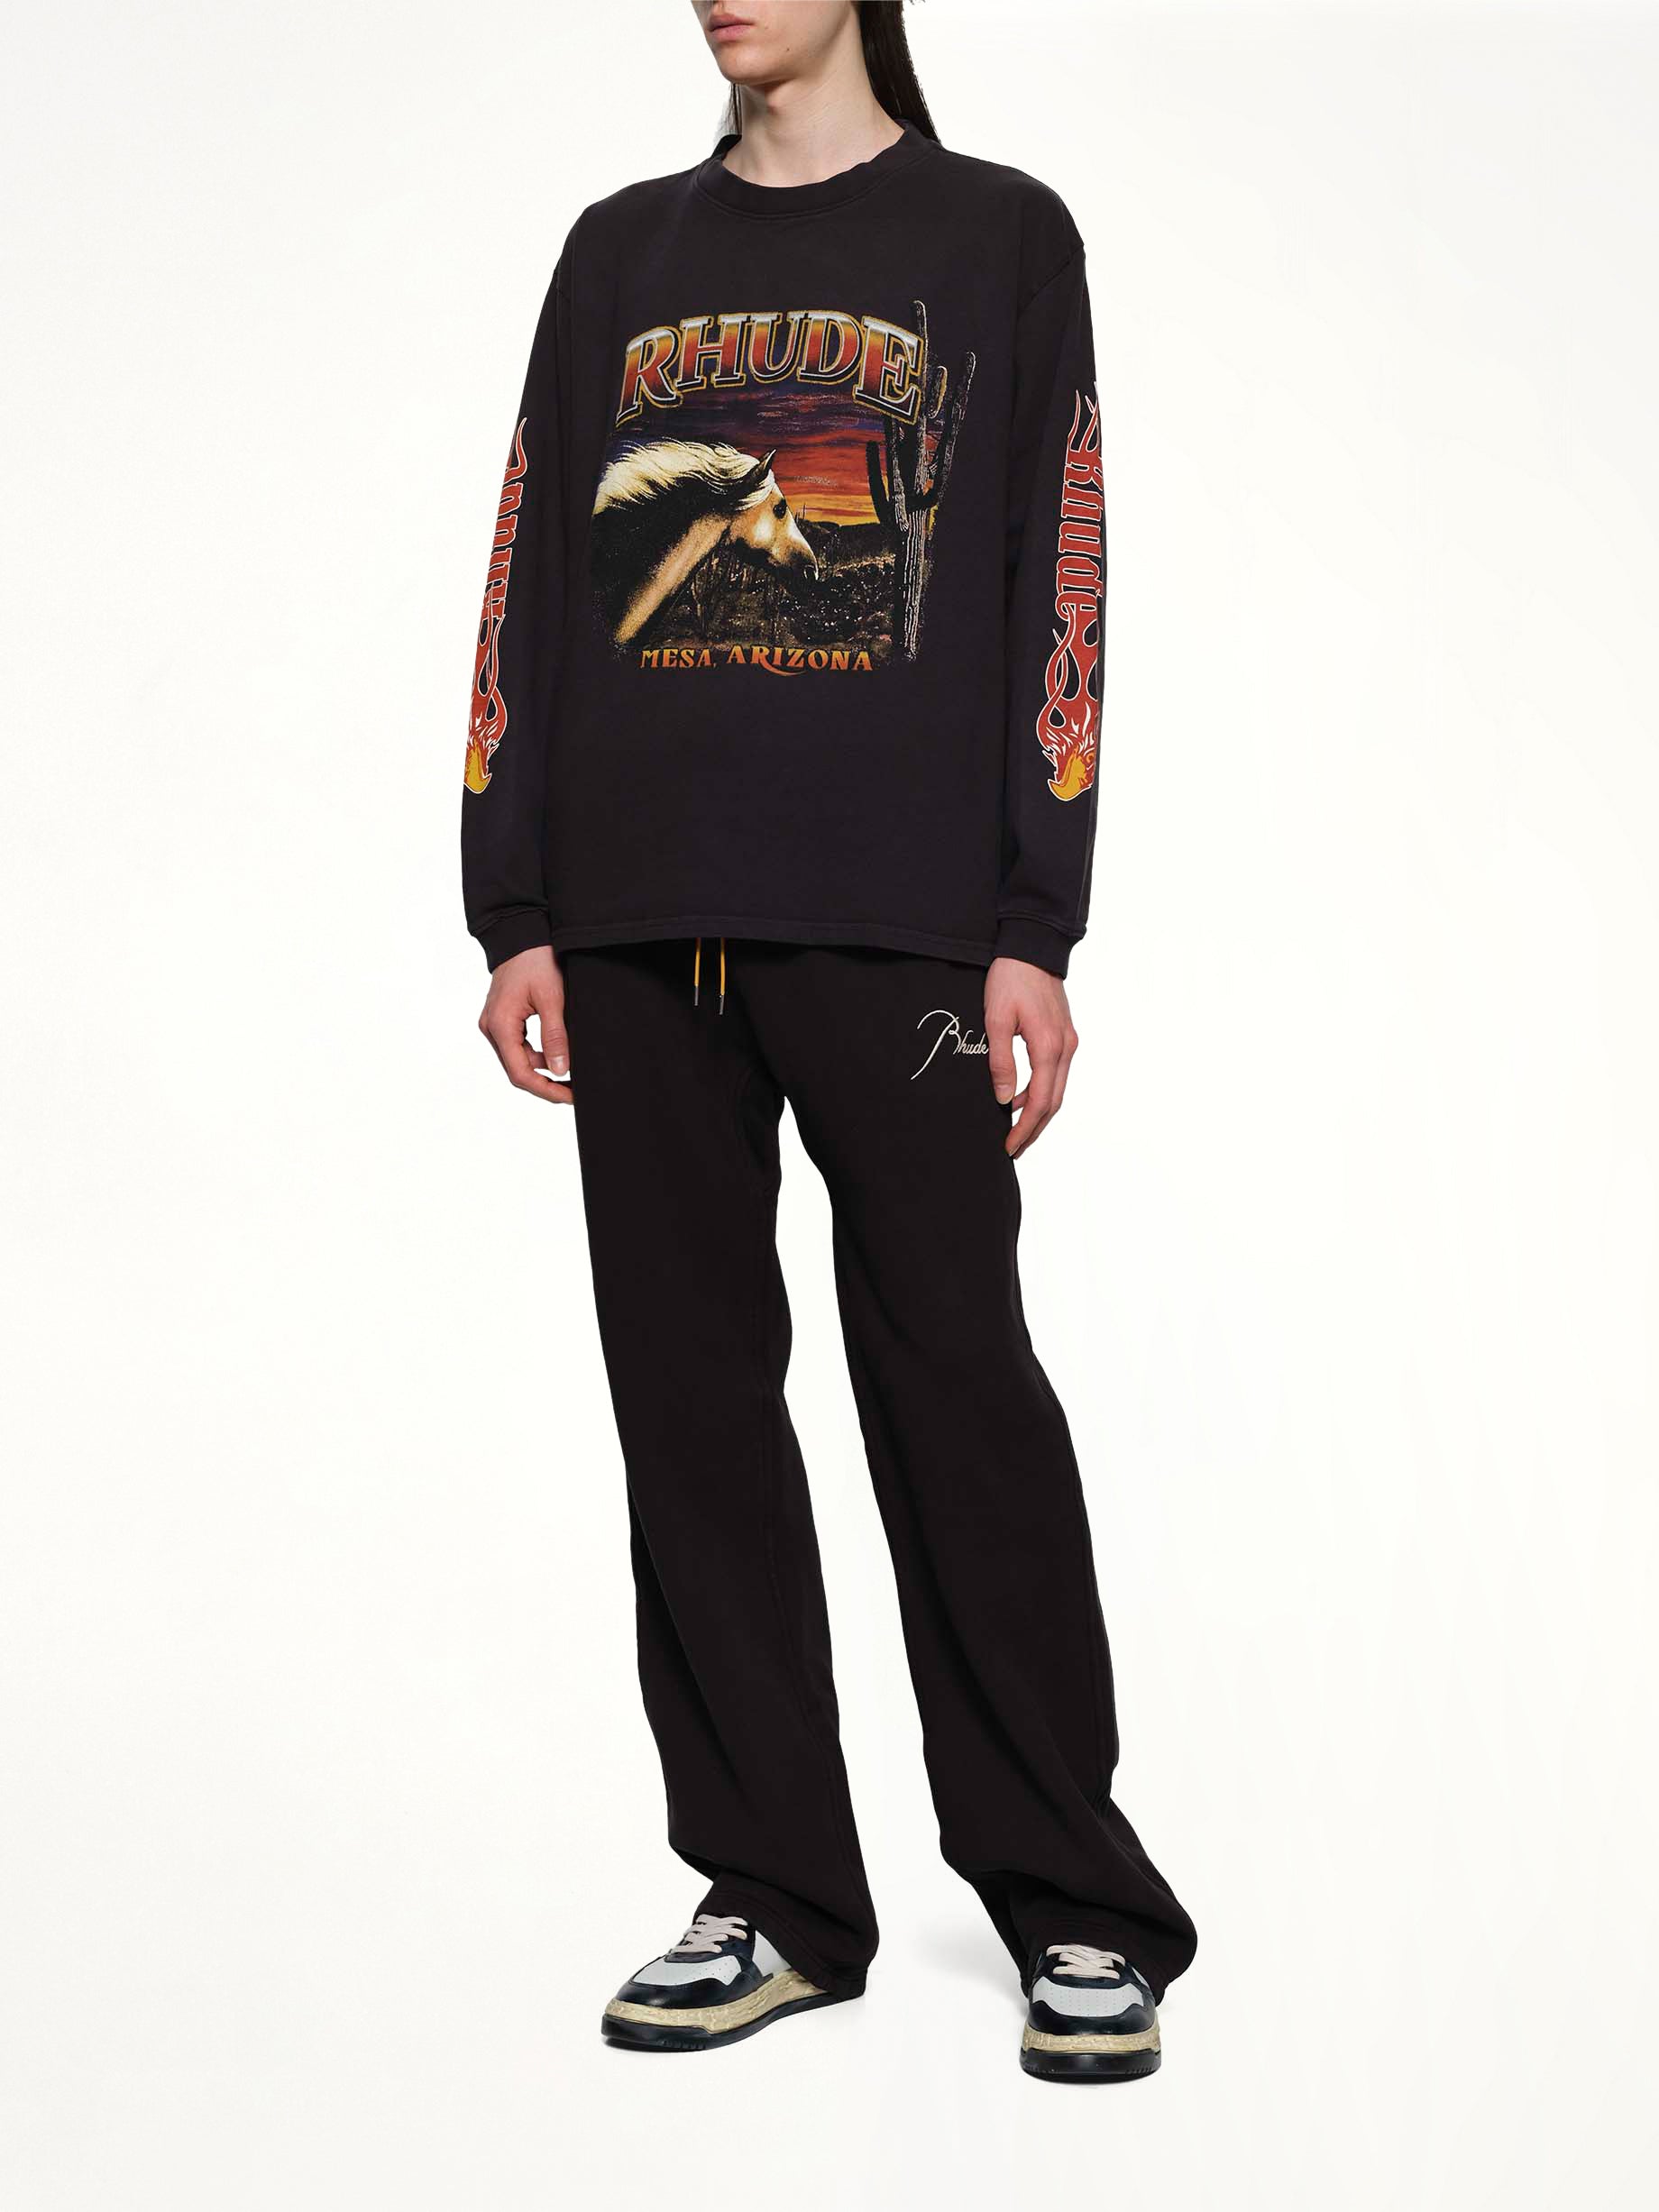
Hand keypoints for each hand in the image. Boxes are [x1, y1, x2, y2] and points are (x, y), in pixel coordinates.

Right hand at [478, 945, 571, 1103]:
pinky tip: (558, 1054)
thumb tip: (560, 1070)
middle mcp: (491, 1027)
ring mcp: (494, 1024)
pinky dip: (538, 1054)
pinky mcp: (502, 1019)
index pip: (520, 1073)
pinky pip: (519, 1046)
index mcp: (500, 1025)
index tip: (570, 1097)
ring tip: (572, 1074)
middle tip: (574, 1090)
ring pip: (519, 1059)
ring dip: (543, 1069)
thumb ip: (556, 1036)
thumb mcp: (552, 998)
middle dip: (546, 1083)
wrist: (521, 935)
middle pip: (517, 1070)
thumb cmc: (536, 961)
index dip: (546, 1090)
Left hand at [985, 956, 1077, 1157]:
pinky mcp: (1064, 1035)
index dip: (1025, 1128)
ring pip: (1057, 1089)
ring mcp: (1068, 1041)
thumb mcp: (996, 1020)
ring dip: (1038, 1112)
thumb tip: (1005, 1099)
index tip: (1010, 1146)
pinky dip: (1041, 1091)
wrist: (1032, 947)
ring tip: (1016, 1129)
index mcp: (1049, 1046)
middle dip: (1034, 1129)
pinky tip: (1021, 1097)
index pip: (1041, 1101)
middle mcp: (1065, 1047)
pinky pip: (1056, 1073)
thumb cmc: (1010, 979)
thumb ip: (1000, 1061)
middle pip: (1054, 1102)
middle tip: (1014, 1149)